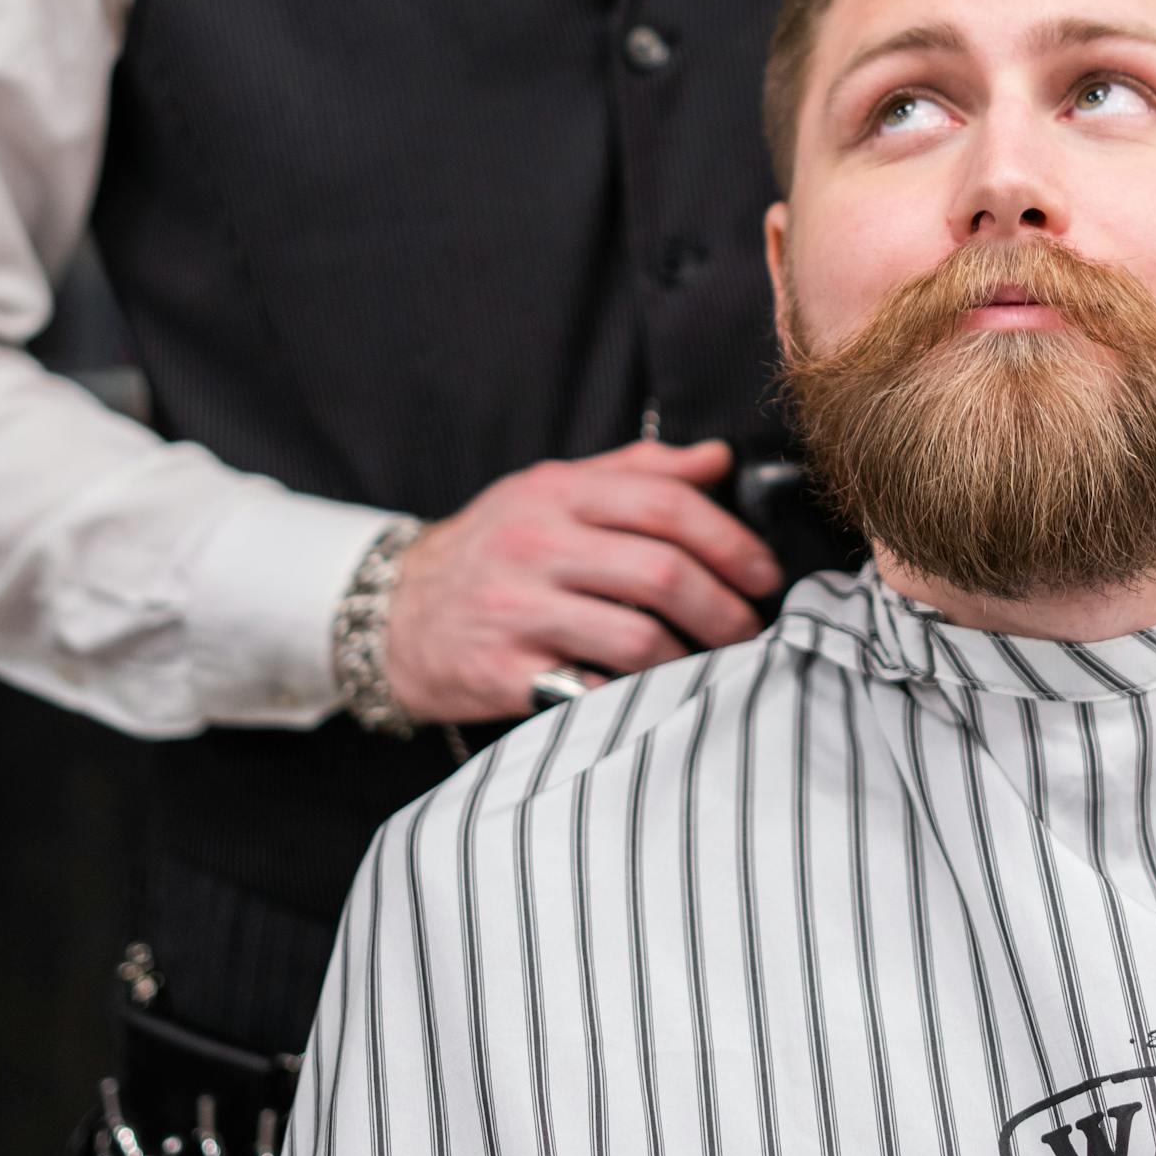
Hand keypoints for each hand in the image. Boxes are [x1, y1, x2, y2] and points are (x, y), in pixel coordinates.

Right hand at [384, 439, 779, 722]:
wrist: (391, 613)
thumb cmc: (492, 548)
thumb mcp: (551, 490)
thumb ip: (637, 472)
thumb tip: (719, 459)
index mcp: (556, 493)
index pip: (666, 504)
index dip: (731, 541)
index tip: (764, 574)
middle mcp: (535, 545)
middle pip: (661, 573)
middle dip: (725, 608)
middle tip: (750, 628)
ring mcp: (516, 611)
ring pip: (637, 638)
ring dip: (693, 658)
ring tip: (713, 663)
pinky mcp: (502, 674)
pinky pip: (594, 690)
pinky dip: (638, 696)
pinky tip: (658, 693)